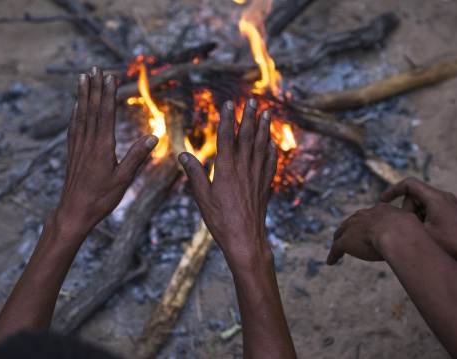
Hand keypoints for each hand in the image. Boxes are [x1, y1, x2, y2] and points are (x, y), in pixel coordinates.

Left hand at [53, 66, 157, 237]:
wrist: (74, 212)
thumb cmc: (101, 198)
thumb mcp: (124, 179)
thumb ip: (137, 156)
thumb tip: (153, 136)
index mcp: (102, 148)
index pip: (106, 115)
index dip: (108, 95)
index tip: (110, 77)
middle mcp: (88, 143)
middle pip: (91, 110)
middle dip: (93, 87)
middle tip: (94, 68)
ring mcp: (78, 148)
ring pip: (81, 116)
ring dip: (82, 95)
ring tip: (82, 78)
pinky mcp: (73, 154)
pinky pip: (73, 128)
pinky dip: (75, 114)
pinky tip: (75, 107)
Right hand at [178, 98, 277, 269]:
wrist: (245, 239)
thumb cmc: (220, 221)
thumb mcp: (202, 198)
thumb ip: (194, 174)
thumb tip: (182, 155)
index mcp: (225, 171)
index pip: (226, 139)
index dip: (227, 120)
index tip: (228, 104)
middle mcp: (243, 170)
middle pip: (247, 138)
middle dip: (249, 117)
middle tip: (251, 100)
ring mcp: (256, 177)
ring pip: (262, 147)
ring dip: (264, 128)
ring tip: (266, 113)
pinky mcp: (265, 186)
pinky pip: (270, 164)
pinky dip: (272, 151)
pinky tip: (273, 143)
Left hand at [327, 203, 425, 264]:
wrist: (397, 233)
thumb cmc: (411, 232)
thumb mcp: (415, 229)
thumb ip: (414, 234)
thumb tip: (424, 242)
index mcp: (380, 210)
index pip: (370, 216)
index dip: (368, 222)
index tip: (368, 228)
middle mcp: (363, 216)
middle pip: (352, 222)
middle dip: (350, 229)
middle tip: (350, 237)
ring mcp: (352, 228)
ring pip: (341, 234)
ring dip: (339, 241)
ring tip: (337, 249)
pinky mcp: (345, 241)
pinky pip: (336, 248)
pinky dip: (333, 255)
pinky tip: (330, 262)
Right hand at [380, 177, 456, 265]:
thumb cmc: (456, 243)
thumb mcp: (424, 234)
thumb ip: (406, 224)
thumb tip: (391, 222)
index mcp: (434, 198)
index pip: (408, 184)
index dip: (392, 190)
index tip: (382, 201)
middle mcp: (442, 197)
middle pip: (414, 197)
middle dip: (406, 212)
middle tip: (408, 228)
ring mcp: (449, 204)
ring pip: (423, 206)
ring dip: (416, 218)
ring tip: (421, 235)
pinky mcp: (453, 213)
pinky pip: (432, 211)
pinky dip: (425, 221)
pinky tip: (429, 236)